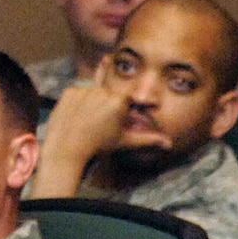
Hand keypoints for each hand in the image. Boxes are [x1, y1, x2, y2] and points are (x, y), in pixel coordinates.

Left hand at [32, 83, 171, 196]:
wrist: (67, 148)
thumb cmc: (99, 145)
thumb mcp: (126, 141)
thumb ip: (149, 139)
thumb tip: (169, 144)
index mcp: (120, 100)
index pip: (127, 100)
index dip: (124, 111)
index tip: (119, 119)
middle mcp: (103, 91)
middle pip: (109, 96)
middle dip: (108, 109)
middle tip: (100, 125)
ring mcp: (84, 90)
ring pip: (94, 94)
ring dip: (93, 105)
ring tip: (88, 122)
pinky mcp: (69, 91)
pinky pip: (78, 94)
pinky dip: (78, 104)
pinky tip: (77, 117)